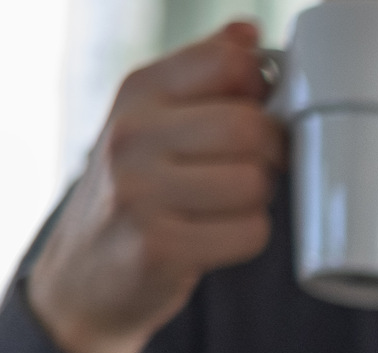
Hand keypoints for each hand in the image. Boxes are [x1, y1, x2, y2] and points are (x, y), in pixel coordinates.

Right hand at [26, 22, 281, 352]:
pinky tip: (215, 235)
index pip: (231, 62)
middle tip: (247, 169)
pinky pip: (250, 232)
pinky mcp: (158, 246)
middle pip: (252, 127)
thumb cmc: (140, 188)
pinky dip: (246, 237)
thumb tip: (247, 32)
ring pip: (255, 182)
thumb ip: (205, 74)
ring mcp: (139, 191)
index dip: (261, 92)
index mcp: (139, 91)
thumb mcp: (156, 118)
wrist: (86, 272)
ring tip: (223, 204)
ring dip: (256, 199)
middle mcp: (131, 134)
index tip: (252, 112)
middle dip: (267, 154)